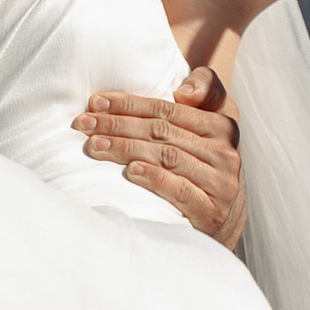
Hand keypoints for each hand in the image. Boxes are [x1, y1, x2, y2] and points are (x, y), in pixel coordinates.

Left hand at [73, 68, 245, 248]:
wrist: (226, 218)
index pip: (168, 109)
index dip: (130, 103)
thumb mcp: (211, 122)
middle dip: (118, 125)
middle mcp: (224, 151)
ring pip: (167, 157)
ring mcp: (220, 182)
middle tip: (84, 123)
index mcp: (223, 123)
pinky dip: (153, 178)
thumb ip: (204, 92)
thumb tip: (182, 92)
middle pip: (162, 131)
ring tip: (94, 146)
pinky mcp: (212, 211)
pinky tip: (129, 171)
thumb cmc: (205, 163)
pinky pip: (179, 189)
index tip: (96, 102)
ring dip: (126, 149)